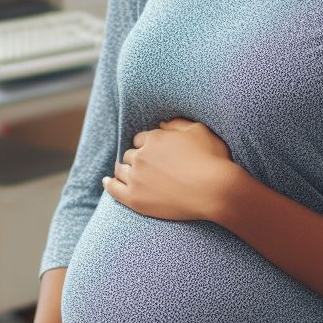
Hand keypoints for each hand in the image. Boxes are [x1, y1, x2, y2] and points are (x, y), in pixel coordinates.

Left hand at [102, 117, 234, 222]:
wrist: (215, 191)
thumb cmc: (212, 160)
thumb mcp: (199, 131)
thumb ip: (178, 124)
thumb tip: (161, 123)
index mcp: (155, 137)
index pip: (141, 139)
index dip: (146, 145)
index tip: (153, 153)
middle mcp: (142, 155)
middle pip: (130, 154)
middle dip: (136, 158)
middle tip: (146, 167)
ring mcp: (136, 177)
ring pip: (121, 170)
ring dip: (124, 170)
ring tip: (127, 174)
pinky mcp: (135, 198)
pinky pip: (113, 189)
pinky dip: (109, 183)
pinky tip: (107, 181)